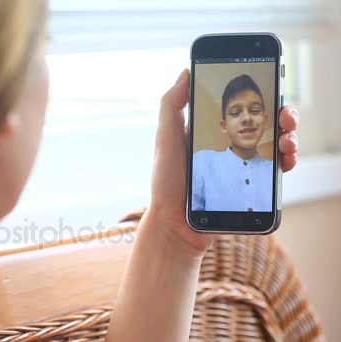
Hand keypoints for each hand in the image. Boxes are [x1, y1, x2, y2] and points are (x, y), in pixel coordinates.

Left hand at [143, 69, 299, 256]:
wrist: (176, 223)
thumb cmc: (166, 180)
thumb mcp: (165, 138)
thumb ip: (171, 105)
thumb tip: (186, 71)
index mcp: (212, 129)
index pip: (241, 105)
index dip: (259, 93)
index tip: (271, 84)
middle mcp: (231, 144)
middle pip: (266, 121)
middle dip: (283, 113)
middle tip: (285, 116)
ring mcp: (243, 164)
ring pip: (276, 143)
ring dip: (290, 136)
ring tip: (287, 140)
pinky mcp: (251, 185)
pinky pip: (276, 169)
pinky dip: (287, 161)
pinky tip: (286, 159)